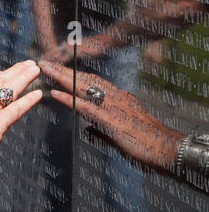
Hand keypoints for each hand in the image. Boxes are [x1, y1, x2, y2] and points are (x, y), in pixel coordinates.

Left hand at [38, 58, 180, 173]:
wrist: (166, 149)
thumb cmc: (147, 144)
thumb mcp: (121, 134)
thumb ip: (103, 130)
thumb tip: (88, 130)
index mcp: (119, 99)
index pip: (92, 82)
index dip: (73, 75)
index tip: (57, 69)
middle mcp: (115, 97)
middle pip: (84, 79)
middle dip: (63, 71)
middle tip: (44, 62)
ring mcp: (113, 107)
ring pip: (83, 88)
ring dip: (61, 78)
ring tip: (44, 69)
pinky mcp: (111, 120)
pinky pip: (86, 107)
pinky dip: (69, 100)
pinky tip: (54, 94)